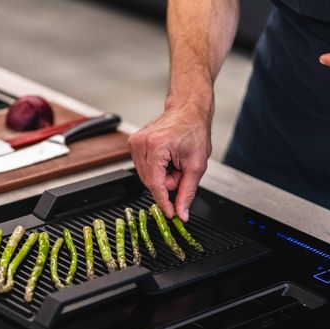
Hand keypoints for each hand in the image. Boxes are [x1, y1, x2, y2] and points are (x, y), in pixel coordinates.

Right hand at [128, 107, 210, 221]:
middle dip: (167, 183)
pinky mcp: (133, 144)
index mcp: (156, 146)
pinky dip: (157, 169)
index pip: (155, 184)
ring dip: (162, 176)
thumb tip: (181, 212)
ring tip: (174, 161)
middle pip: (150, 182)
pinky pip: (144, 169)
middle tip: (181, 169)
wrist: (187, 112)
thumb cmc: (194, 131)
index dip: (164, 203)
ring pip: (146, 177)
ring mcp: (134, 143)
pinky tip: (166, 158)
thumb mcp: (196, 165)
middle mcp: (141, 143)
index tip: (170, 215)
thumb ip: (187, 192)